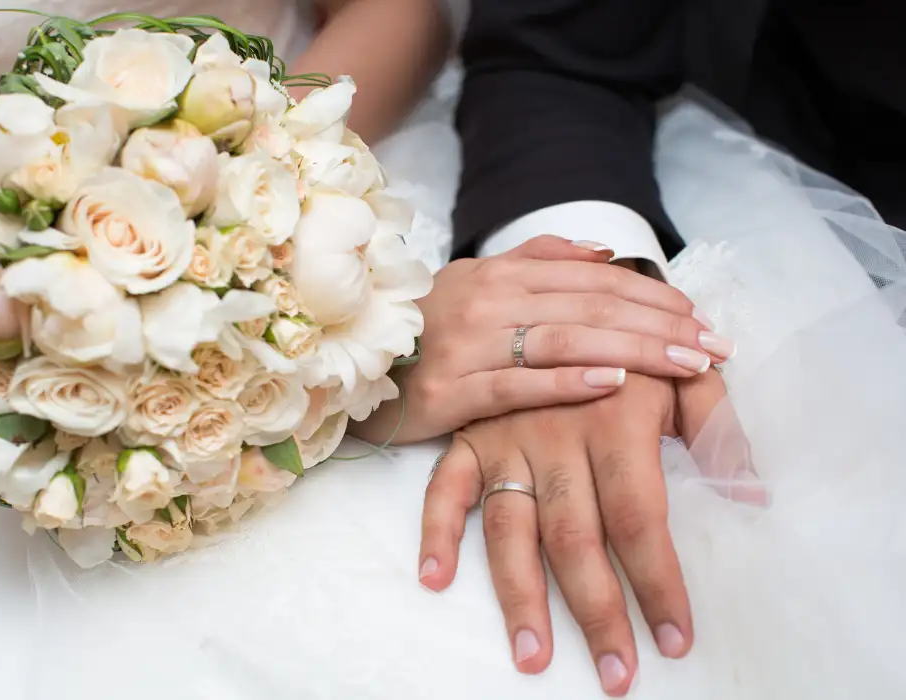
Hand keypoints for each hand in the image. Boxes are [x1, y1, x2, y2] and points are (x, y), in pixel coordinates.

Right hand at [352, 235, 734, 444]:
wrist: (353, 365)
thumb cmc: (428, 328)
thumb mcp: (478, 281)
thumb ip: (539, 260)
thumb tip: (604, 253)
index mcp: (500, 273)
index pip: (593, 280)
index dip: (652, 296)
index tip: (702, 317)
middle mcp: (488, 300)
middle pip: (590, 307)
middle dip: (660, 325)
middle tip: (715, 346)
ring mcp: (467, 343)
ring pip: (564, 340)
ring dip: (633, 350)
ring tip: (686, 364)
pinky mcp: (450, 390)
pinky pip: (517, 384)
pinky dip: (567, 381)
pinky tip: (612, 383)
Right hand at [419, 370, 757, 695]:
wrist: (563, 293)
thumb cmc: (634, 343)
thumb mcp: (683, 374)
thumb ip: (719, 427)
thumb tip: (753, 494)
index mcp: (615, 420)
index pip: (641, 517)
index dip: (659, 582)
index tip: (677, 638)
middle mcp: (556, 436)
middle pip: (575, 537)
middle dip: (597, 611)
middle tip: (615, 675)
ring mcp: (505, 439)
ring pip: (509, 527)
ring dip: (518, 594)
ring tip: (532, 655)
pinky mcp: (469, 436)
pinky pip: (444, 487)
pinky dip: (435, 529)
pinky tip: (434, 577)